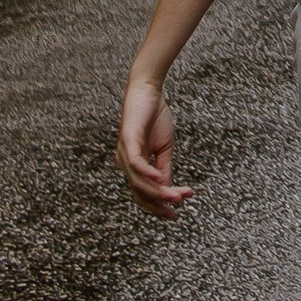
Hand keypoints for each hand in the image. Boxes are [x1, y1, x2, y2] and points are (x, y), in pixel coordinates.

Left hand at [118, 72, 192, 217]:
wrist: (148, 89)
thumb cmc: (154, 116)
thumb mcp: (163, 147)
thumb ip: (163, 167)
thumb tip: (167, 189)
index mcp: (132, 165)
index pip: (143, 193)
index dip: (158, 204)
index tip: (176, 211)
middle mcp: (124, 162)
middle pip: (138, 193)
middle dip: (158, 204)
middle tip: (176, 211)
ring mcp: (124, 152)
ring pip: (138, 182)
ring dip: (158, 192)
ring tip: (176, 197)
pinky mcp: (127, 139)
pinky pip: (136, 163)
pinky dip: (148, 174)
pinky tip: (162, 180)